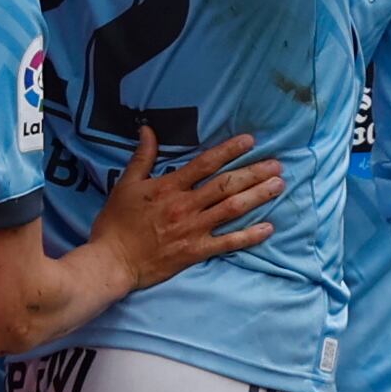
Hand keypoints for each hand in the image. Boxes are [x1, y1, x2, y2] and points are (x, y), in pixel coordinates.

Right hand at [90, 130, 283, 289]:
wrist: (111, 261)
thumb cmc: (116, 223)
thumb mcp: (126, 184)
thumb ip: (142, 157)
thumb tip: (147, 130)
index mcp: (170, 187)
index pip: (205, 163)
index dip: (230, 150)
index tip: (251, 141)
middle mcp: (186, 205)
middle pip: (226, 185)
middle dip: (254, 172)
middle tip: (278, 165)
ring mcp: (193, 229)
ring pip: (232, 209)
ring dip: (258, 196)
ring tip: (279, 186)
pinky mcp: (195, 251)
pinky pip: (228, 243)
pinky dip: (249, 236)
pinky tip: (269, 228)